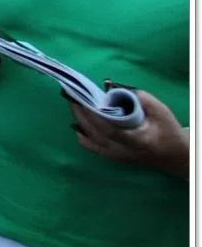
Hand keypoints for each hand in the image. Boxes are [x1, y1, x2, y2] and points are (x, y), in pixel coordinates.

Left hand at [71, 89, 188, 177]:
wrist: (173, 155)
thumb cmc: (167, 131)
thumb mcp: (162, 112)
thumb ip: (143, 99)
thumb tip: (118, 89)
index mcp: (138, 140)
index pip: (111, 130)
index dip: (95, 115)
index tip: (86, 99)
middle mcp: (123, 151)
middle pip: (95, 133)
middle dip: (82, 113)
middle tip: (73, 94)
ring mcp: (115, 156)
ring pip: (90, 140)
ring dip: (79, 120)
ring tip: (74, 102)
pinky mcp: (111, 157)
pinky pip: (91, 146)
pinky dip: (81, 133)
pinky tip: (78, 120)